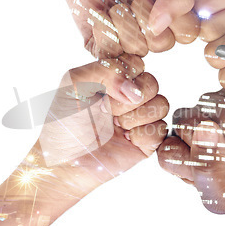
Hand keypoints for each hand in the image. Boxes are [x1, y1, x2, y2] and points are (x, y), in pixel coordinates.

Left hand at [31, 53, 168, 196]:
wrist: (63, 161)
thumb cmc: (63, 123)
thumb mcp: (74, 84)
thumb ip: (105, 70)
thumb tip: (134, 89)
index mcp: (112, 80)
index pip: (136, 63)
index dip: (125, 75)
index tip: (103, 91)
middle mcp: (127, 98)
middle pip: (152, 83)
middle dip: (129, 99)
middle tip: (106, 111)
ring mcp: (138, 120)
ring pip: (161, 105)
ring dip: (137, 116)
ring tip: (116, 126)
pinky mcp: (146, 143)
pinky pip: (162, 130)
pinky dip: (143, 134)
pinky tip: (124, 139)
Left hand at [54, 0, 199, 57]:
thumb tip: (161, 26)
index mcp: (174, 13)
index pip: (187, 33)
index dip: (173, 17)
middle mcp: (154, 31)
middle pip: (161, 44)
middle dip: (144, 17)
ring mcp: (129, 41)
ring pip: (136, 50)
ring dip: (123, 22)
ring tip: (115, 3)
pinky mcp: (104, 47)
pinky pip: (110, 55)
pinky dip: (104, 32)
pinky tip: (99, 14)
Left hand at [157, 84, 224, 214]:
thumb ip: (206, 170)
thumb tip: (204, 127)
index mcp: (182, 156)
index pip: (167, 149)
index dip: (194, 157)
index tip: (220, 170)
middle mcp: (194, 130)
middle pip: (185, 120)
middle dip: (220, 144)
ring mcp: (217, 109)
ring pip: (212, 103)